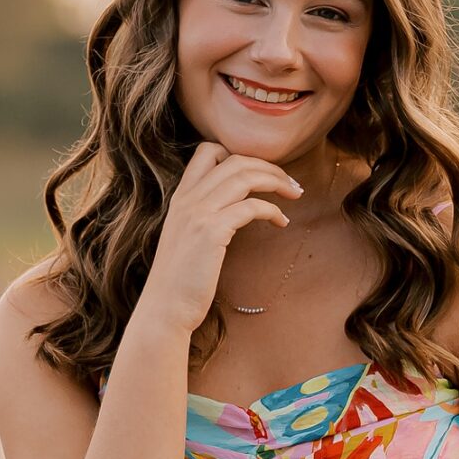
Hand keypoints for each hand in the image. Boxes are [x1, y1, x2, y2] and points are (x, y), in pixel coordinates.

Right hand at [140, 140, 302, 334]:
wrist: (164, 308)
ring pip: (245, 176)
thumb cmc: (180, 281)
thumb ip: (203, 217)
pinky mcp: (211, 232)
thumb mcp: (187, 238)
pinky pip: (251, 207)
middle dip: (269, 167)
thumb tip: (234, 209)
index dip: (239, 154)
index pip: (208, 150)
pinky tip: (281, 223)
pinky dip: (272, 210)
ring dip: (276, 181)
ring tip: (294, 195)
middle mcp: (188, 198)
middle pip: (235, 160)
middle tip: (291, 184)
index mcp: (181, 196)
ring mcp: (198, 213)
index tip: (261, 172)